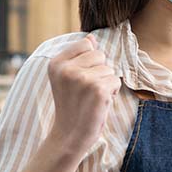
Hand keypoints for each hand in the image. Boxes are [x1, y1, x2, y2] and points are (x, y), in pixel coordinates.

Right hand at [46, 34, 120, 155]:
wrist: (69, 135)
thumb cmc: (72, 105)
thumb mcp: (68, 77)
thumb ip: (79, 56)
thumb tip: (91, 37)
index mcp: (56, 63)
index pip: (86, 44)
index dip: (90, 61)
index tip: (80, 78)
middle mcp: (67, 69)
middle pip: (100, 55)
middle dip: (99, 71)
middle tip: (87, 91)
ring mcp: (82, 79)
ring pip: (109, 69)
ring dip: (106, 83)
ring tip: (91, 98)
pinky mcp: (98, 90)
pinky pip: (115, 81)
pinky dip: (112, 93)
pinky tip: (99, 103)